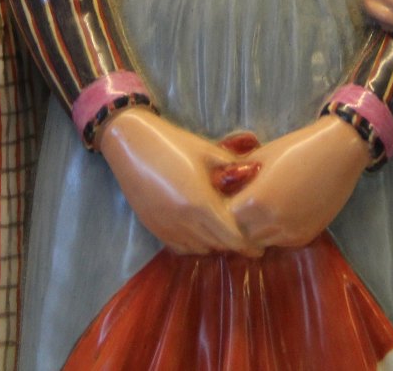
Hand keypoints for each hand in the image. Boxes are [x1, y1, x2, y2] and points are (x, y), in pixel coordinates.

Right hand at [97, 108, 255, 255]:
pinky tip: (202, 235)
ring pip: (198, 249)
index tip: (260, 248)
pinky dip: (195, 245)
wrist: (131, 144)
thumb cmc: (174, 144)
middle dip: (234, 246)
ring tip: (226, 236)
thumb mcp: (209, 152)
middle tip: (249, 241)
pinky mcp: (153, 227)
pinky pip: (180, 246)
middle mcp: (183, 221)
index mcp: (200, 203)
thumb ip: (234, 168)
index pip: (230, 237)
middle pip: (216, 245)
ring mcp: (166, 227)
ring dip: (215, 246)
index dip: (247, 245)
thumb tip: (257, 174)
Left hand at [228, 118, 369, 248]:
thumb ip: (238, 175)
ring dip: (255, 229)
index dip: (224, 207)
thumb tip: (219, 185)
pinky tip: (278, 213)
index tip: (225, 198)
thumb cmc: (296, 148)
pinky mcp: (305, 236)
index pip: (225, 217)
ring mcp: (290, 232)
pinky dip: (274, 232)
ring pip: (260, 241)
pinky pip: (280, 241)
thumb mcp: (261, 156)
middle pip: (240, 234)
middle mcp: (272, 222)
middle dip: (237, 222)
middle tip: (239, 206)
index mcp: (256, 200)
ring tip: (259, 209)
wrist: (338, 152)